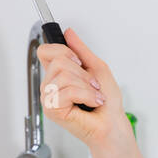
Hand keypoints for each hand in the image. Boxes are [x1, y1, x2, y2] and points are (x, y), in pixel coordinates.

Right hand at [35, 28, 129, 150]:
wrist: (113, 124)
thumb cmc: (108, 102)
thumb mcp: (97, 68)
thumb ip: (81, 50)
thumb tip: (68, 32)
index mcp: (58, 75)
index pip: (45, 51)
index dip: (62, 50)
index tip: (78, 60)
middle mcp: (50, 86)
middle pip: (58, 60)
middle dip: (82, 71)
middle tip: (92, 85)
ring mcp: (49, 98)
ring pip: (63, 74)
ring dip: (86, 85)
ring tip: (94, 95)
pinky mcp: (52, 109)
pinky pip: (68, 90)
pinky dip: (86, 95)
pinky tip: (92, 103)